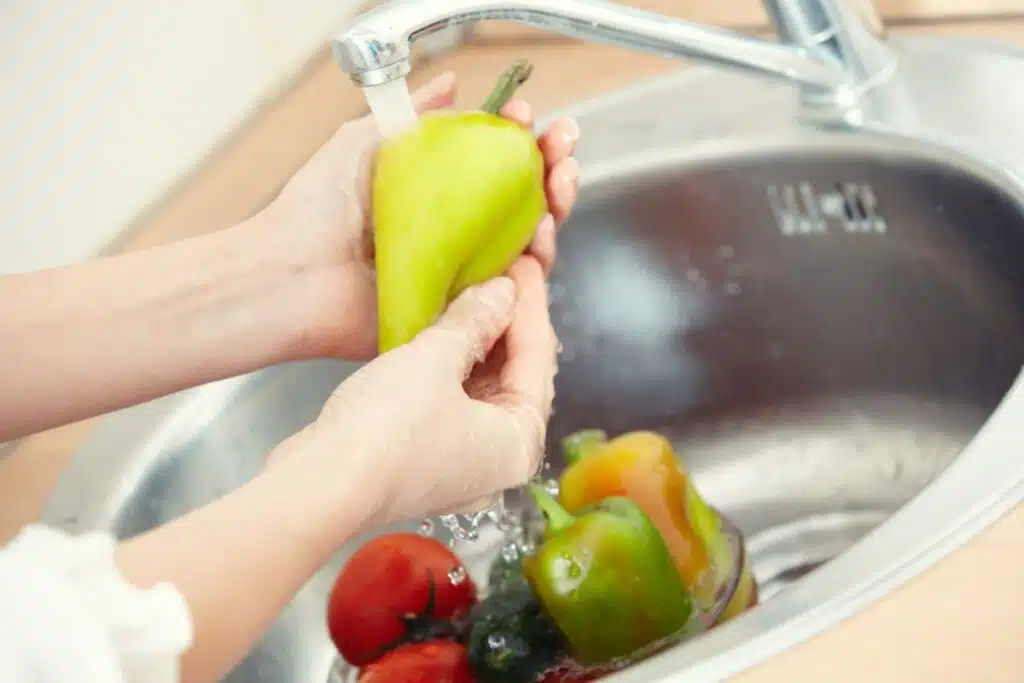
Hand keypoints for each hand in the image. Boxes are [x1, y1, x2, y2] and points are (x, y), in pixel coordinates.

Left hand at [263, 71, 579, 360]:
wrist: (291, 275)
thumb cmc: (315, 210)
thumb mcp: (363, 141)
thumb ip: (412, 116)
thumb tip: (451, 85)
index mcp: (435, 194)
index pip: (495, 164)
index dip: (519, 138)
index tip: (527, 116)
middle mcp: (453, 234)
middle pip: (522, 202)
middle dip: (552, 167)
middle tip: (562, 145)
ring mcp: (459, 274)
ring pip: (527, 244)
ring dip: (555, 207)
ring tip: (559, 181)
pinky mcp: (458, 312)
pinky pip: (510, 293)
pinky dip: (536, 265)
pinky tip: (542, 232)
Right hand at [268, 256, 555, 527]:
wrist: (321, 485)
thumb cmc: (386, 428)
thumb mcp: (435, 359)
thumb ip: (475, 322)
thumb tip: (501, 293)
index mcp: (520, 443)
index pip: (539, 359)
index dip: (530, 304)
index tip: (524, 263)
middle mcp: (500, 462)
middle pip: (516, 378)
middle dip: (508, 325)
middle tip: (502, 274)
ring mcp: (463, 468)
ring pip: (483, 392)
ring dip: (479, 345)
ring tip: (474, 295)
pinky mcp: (427, 464)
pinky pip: (455, 406)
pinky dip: (454, 370)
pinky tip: (444, 333)